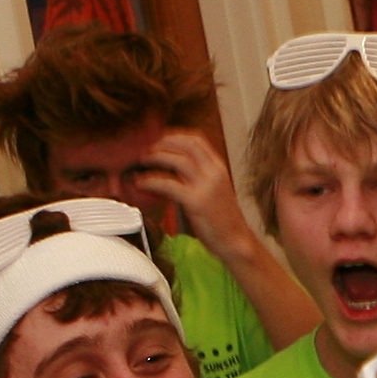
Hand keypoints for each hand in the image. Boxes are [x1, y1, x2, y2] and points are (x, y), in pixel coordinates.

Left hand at [125, 128, 241, 246]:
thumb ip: (195, 178)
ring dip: (156, 157)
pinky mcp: (196, 202)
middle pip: (186, 144)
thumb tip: (171, 172)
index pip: (197, 140)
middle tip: (146, 149)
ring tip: (142, 161)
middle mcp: (214, 172)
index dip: (174, 136)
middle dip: (162, 143)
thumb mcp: (212, 191)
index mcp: (218, 168)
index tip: (158, 140)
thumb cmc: (221, 220)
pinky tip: (141, 183)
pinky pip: (169, 184)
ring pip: (177, 160)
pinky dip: (151, 180)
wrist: (235, 241)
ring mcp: (206, 186)